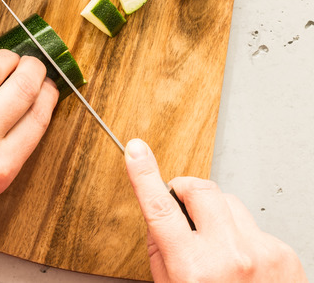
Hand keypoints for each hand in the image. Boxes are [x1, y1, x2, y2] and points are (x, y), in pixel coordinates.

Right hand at [125, 138, 306, 281]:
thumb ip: (163, 252)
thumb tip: (161, 219)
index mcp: (193, 268)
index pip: (160, 208)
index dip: (144, 174)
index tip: (136, 151)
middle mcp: (229, 256)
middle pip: (200, 190)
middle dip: (186, 191)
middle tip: (180, 205)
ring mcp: (261, 252)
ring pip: (229, 203)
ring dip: (216, 216)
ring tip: (216, 247)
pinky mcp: (283, 253)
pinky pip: (254, 227)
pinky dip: (243, 238)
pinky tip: (242, 264)